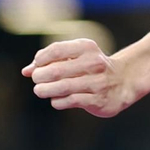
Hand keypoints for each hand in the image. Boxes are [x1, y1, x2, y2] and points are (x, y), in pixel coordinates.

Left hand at [20, 38, 135, 117]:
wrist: (123, 81)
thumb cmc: (91, 68)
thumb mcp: (75, 57)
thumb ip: (50, 61)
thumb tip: (26, 71)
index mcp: (87, 48)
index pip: (56, 50)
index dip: (40, 59)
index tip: (38, 65)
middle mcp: (94, 63)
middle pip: (55, 71)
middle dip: (39, 77)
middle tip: (37, 80)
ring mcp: (97, 83)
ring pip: (60, 88)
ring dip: (44, 90)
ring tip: (40, 90)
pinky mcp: (97, 100)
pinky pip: (68, 101)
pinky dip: (57, 101)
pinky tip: (58, 99)